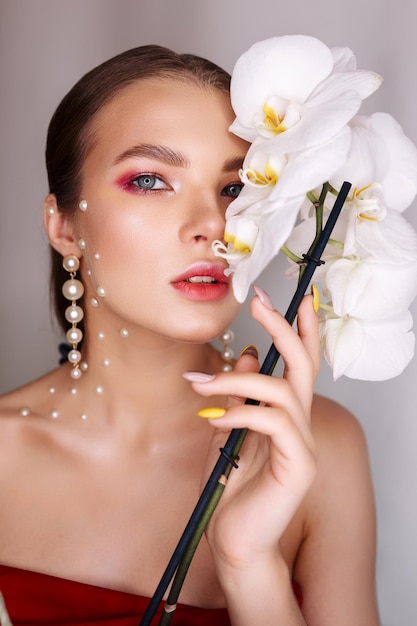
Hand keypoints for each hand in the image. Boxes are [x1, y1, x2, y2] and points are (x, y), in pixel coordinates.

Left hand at [188, 291, 319, 572]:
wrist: (234, 537)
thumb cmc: (230, 485)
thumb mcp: (228, 428)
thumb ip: (238, 394)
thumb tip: (246, 352)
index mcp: (286, 413)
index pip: (301, 363)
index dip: (298, 328)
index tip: (286, 296)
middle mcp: (301, 424)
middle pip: (304, 365)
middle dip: (282, 328)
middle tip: (258, 301)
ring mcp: (303, 444)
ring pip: (282, 390)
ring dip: (237, 380)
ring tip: (202, 384)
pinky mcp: (298, 465)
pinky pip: (274, 422)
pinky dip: (240, 412)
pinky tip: (213, 419)